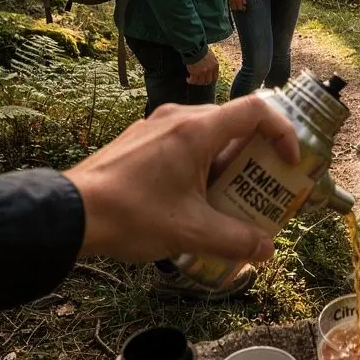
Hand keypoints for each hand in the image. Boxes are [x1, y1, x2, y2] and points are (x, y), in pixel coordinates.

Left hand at [68, 96, 300, 265]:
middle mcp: (178, 118)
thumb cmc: (132, 215)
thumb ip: (235, 239)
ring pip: (208, 135)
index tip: (289, 162)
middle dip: (257, 156)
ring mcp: (156, 126)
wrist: (70, 213)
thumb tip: (266, 249)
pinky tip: (194, 200)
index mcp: (197, 130)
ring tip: (231, 200)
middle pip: (234, 124)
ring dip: (228, 163)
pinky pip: (183, 143)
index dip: (282, 132)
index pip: (256, 110)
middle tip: (265, 187)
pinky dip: (201, 165)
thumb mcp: (190, 232)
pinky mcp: (140, 141)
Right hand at [186, 48, 218, 84]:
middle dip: (203, 82)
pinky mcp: (194, 73)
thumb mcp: (211, 55)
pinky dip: (190, 81)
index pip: (215, 77)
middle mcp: (210, 70)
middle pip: (208, 81)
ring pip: (200, 82)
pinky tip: (188, 79)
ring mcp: (202, 73)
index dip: (210, 79)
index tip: (207, 79)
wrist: (194, 48)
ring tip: (192, 79)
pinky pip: (193, 80)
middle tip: (199, 80)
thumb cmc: (202, 50)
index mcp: (215, 66)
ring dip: (196, 82)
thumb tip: (211, 67)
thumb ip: (212, 62)